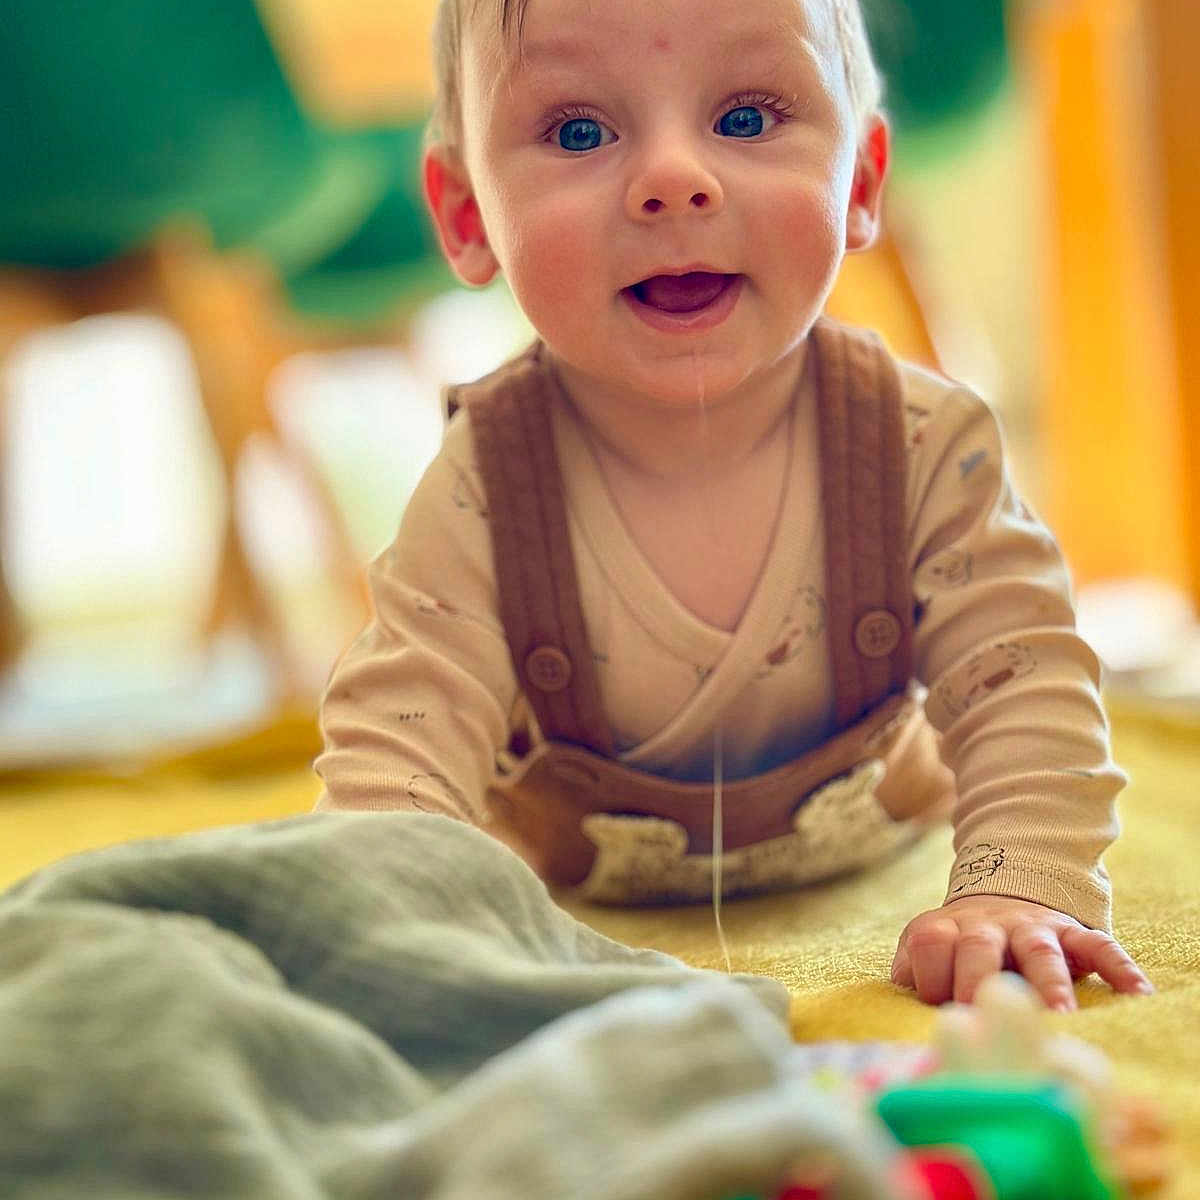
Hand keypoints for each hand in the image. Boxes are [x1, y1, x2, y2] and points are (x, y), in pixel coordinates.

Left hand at [890, 895, 1153, 1010]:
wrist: (1001, 893)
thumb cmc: (959, 943)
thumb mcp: (929, 945)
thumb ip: (911, 971)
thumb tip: (898, 1006)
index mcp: (945, 928)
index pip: (927, 942)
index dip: (929, 974)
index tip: (939, 1008)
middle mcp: (986, 925)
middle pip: (979, 946)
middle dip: (981, 980)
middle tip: (993, 1014)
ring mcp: (1031, 926)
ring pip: (1038, 950)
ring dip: (1050, 982)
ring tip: (1060, 1015)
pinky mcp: (1070, 931)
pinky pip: (1097, 944)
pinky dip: (1117, 966)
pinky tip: (1136, 992)